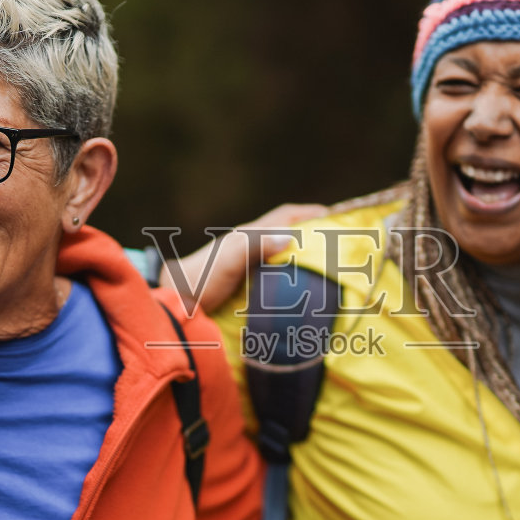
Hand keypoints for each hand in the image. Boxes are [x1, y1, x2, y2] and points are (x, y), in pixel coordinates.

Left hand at [161, 203, 327, 314]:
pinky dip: (294, 283)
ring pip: (284, 259)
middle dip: (317, 238)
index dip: (313, 213)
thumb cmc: (199, 279)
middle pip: (290, 236)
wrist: (173, 306)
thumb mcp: (228, 260)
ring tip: (334, 276)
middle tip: (346, 249)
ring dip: (307, 262)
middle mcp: (251, 249)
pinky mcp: (245, 290)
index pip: (287, 216)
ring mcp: (248, 269)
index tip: (342, 218)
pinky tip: (304, 298)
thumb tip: (289, 238)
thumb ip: (254, 245)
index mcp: (250, 235)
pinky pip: (277, 280)